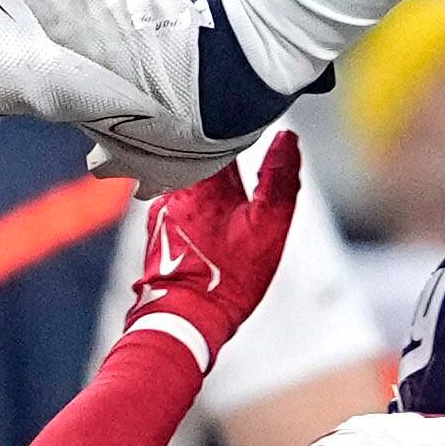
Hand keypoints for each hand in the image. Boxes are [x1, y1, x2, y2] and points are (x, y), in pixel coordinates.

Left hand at [132, 137, 302, 366]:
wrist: (184, 320)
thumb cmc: (229, 278)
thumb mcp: (268, 228)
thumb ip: (279, 179)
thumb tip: (287, 137)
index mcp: (203, 179)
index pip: (220, 134)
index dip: (241, 128)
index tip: (257, 125)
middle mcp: (174, 187)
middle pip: (201, 153)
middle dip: (224, 155)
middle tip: (248, 161)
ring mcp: (162, 208)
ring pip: (190, 178)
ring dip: (209, 182)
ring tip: (230, 197)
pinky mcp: (156, 228)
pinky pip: (180, 201)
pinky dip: (197, 204)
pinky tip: (211, 222)